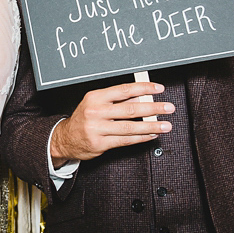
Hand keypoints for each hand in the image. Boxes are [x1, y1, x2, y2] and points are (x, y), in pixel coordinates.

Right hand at [49, 82, 173, 162]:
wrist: (64, 138)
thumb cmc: (84, 119)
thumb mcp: (95, 103)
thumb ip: (116, 100)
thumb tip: (142, 96)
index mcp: (95, 97)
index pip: (124, 90)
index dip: (144, 88)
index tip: (158, 89)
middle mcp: (95, 112)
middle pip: (130, 109)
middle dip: (153, 108)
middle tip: (168, 107)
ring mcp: (97, 129)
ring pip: (130, 127)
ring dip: (151, 126)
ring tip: (165, 125)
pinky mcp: (100, 144)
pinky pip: (125, 140)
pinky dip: (141, 138)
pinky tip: (151, 135)